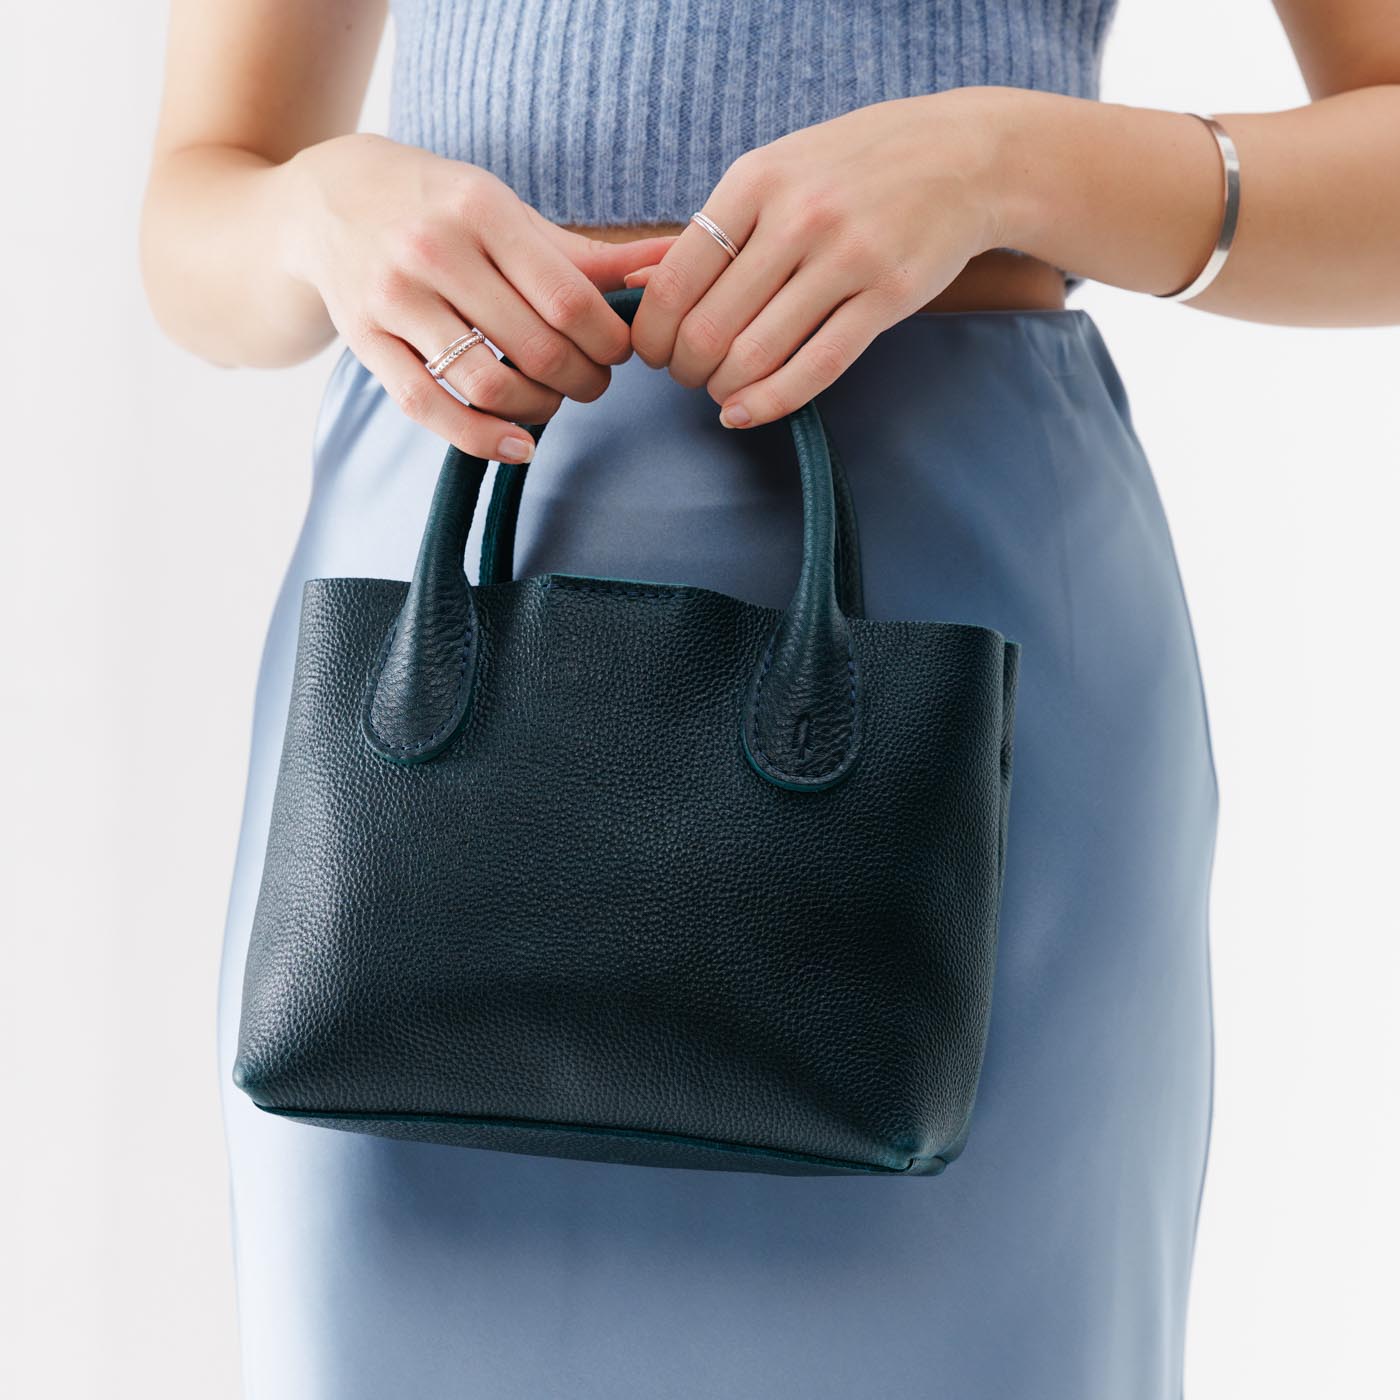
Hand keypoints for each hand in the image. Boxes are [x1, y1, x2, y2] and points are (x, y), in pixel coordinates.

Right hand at [281, 134, 676, 460]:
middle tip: (593, 382)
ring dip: (540, 410)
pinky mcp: (366, 341)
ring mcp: (394, 298)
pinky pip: (430, 408)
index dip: (609, 342)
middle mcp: (433, 250)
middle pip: (536, 348)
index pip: (568, 300)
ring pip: (488, 383)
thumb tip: (673, 266)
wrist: (328, 200)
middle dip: (583, 380)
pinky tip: (518, 447)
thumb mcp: (509, 213)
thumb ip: (586, 254)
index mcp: (481, 208)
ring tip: (553, 402)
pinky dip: (482, 440)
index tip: (619, 353)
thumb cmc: (440, 207)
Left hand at [626, 91, 1005, 426]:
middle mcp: (798, 217)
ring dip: (724, 389)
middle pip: (709, 327)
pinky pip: (816, 368)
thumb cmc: (855, 166)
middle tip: (689, 377)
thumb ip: (714, 227)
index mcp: (755, 181)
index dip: (653, 333)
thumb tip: (638, 282)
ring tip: (721, 392)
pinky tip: (746, 414)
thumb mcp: (777, 170)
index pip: (676, 280)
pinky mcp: (888, 296)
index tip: (655, 353)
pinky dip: (771, 402)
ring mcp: (847, 257)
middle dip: (685, 369)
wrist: (964, 155)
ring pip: (756, 354)